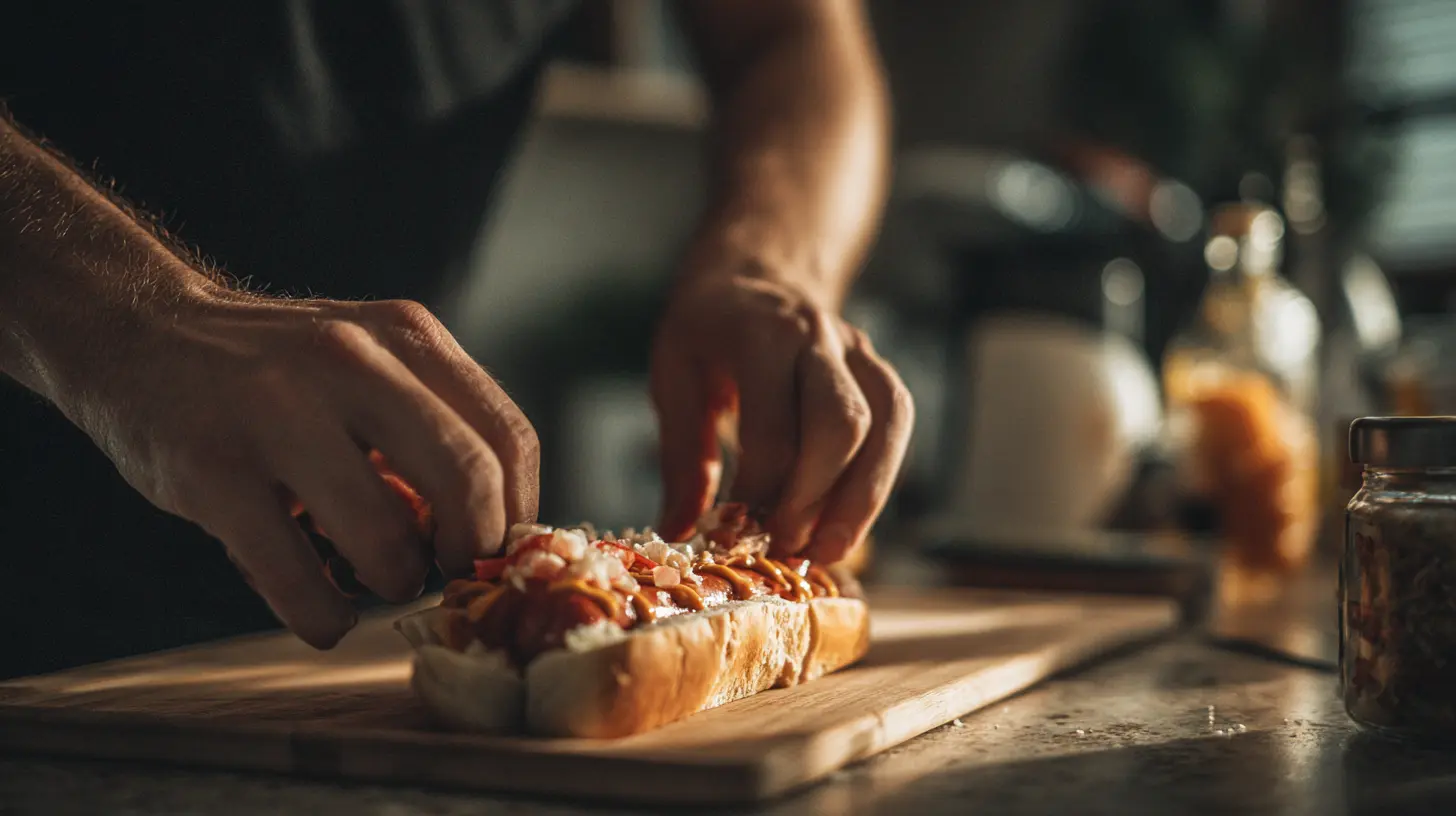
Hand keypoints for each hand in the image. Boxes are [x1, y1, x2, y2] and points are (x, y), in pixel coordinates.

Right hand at [66, 288, 537, 647]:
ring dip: (395, 583)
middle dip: (469, 551)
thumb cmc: (277, 372)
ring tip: (376, 581)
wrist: (141, 332)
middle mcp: (350, 361)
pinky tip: (323, 614)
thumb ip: (433, 422)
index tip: (491, 549)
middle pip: (468, 480)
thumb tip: (500, 531)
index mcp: (404, 335)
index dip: (514, 513)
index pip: (507, 438)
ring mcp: (276, 412)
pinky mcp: (211, 470)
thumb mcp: (368, 361)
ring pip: (387, 537)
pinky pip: (297, 577)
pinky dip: (324, 618)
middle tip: (446, 573)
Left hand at [650, 276, 912, 562]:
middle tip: (784, 547)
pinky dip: (877, 481)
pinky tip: (847, 524)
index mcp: (761, 334)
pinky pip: (896, 426)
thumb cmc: (708, 329)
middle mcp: (819, 337)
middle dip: (816, 498)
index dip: (759, 491)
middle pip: (843, 425)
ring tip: (826, 553)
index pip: (774, 427)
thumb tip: (677, 535)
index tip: (733, 533)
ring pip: (886, 425)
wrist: (755, 273)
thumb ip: (681, 458)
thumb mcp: (674, 378)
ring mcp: (859, 351)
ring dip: (862, 500)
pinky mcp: (879, 372)